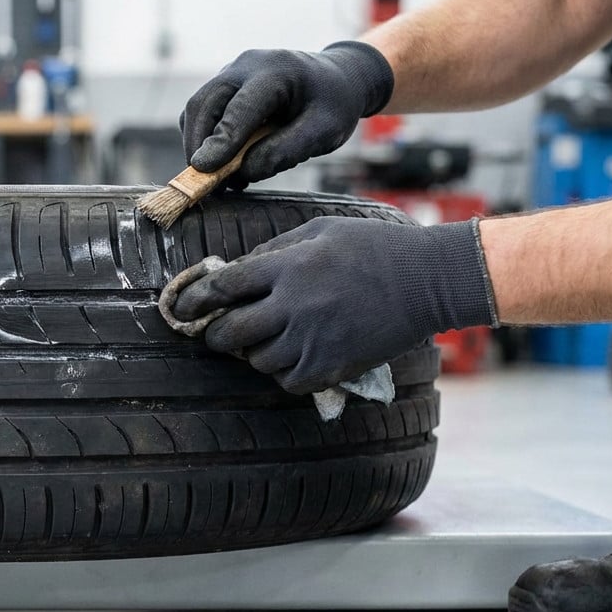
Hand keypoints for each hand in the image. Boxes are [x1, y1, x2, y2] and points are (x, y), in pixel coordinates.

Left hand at [172, 217, 497, 393]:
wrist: (428, 281)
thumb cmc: (376, 248)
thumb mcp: (322, 231)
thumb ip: (276, 248)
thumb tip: (239, 266)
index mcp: (288, 268)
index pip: (223, 287)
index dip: (195, 299)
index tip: (183, 307)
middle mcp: (293, 306)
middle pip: (229, 332)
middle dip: (215, 333)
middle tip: (217, 332)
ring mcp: (312, 339)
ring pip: (256, 360)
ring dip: (253, 353)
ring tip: (265, 340)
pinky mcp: (333, 365)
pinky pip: (287, 381)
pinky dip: (282, 373)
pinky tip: (292, 357)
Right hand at [181, 42, 393, 188]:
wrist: (336, 79)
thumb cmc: (333, 105)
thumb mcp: (323, 132)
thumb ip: (284, 152)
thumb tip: (242, 171)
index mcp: (276, 72)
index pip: (239, 109)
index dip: (221, 141)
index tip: (203, 169)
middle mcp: (246, 66)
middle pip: (204, 103)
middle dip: (197, 144)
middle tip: (202, 181)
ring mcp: (232, 72)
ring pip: (197, 107)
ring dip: (196, 143)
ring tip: (214, 175)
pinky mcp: (225, 84)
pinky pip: (202, 110)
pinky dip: (202, 137)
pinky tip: (219, 161)